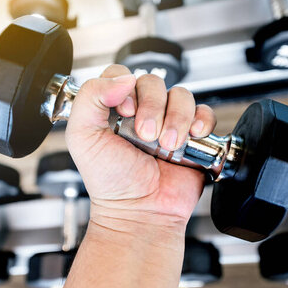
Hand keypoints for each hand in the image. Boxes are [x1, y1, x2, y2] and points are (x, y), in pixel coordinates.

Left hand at [66, 65, 216, 231]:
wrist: (140, 213)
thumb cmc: (110, 183)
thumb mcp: (83, 137)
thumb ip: (89, 99)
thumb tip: (122, 78)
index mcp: (113, 109)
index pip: (120, 74)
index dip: (124, 86)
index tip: (123, 111)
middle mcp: (141, 112)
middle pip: (153, 82)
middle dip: (152, 107)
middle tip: (146, 136)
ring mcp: (168, 123)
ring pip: (181, 95)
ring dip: (176, 118)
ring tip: (167, 145)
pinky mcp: (192, 137)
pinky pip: (204, 113)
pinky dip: (201, 121)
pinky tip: (191, 137)